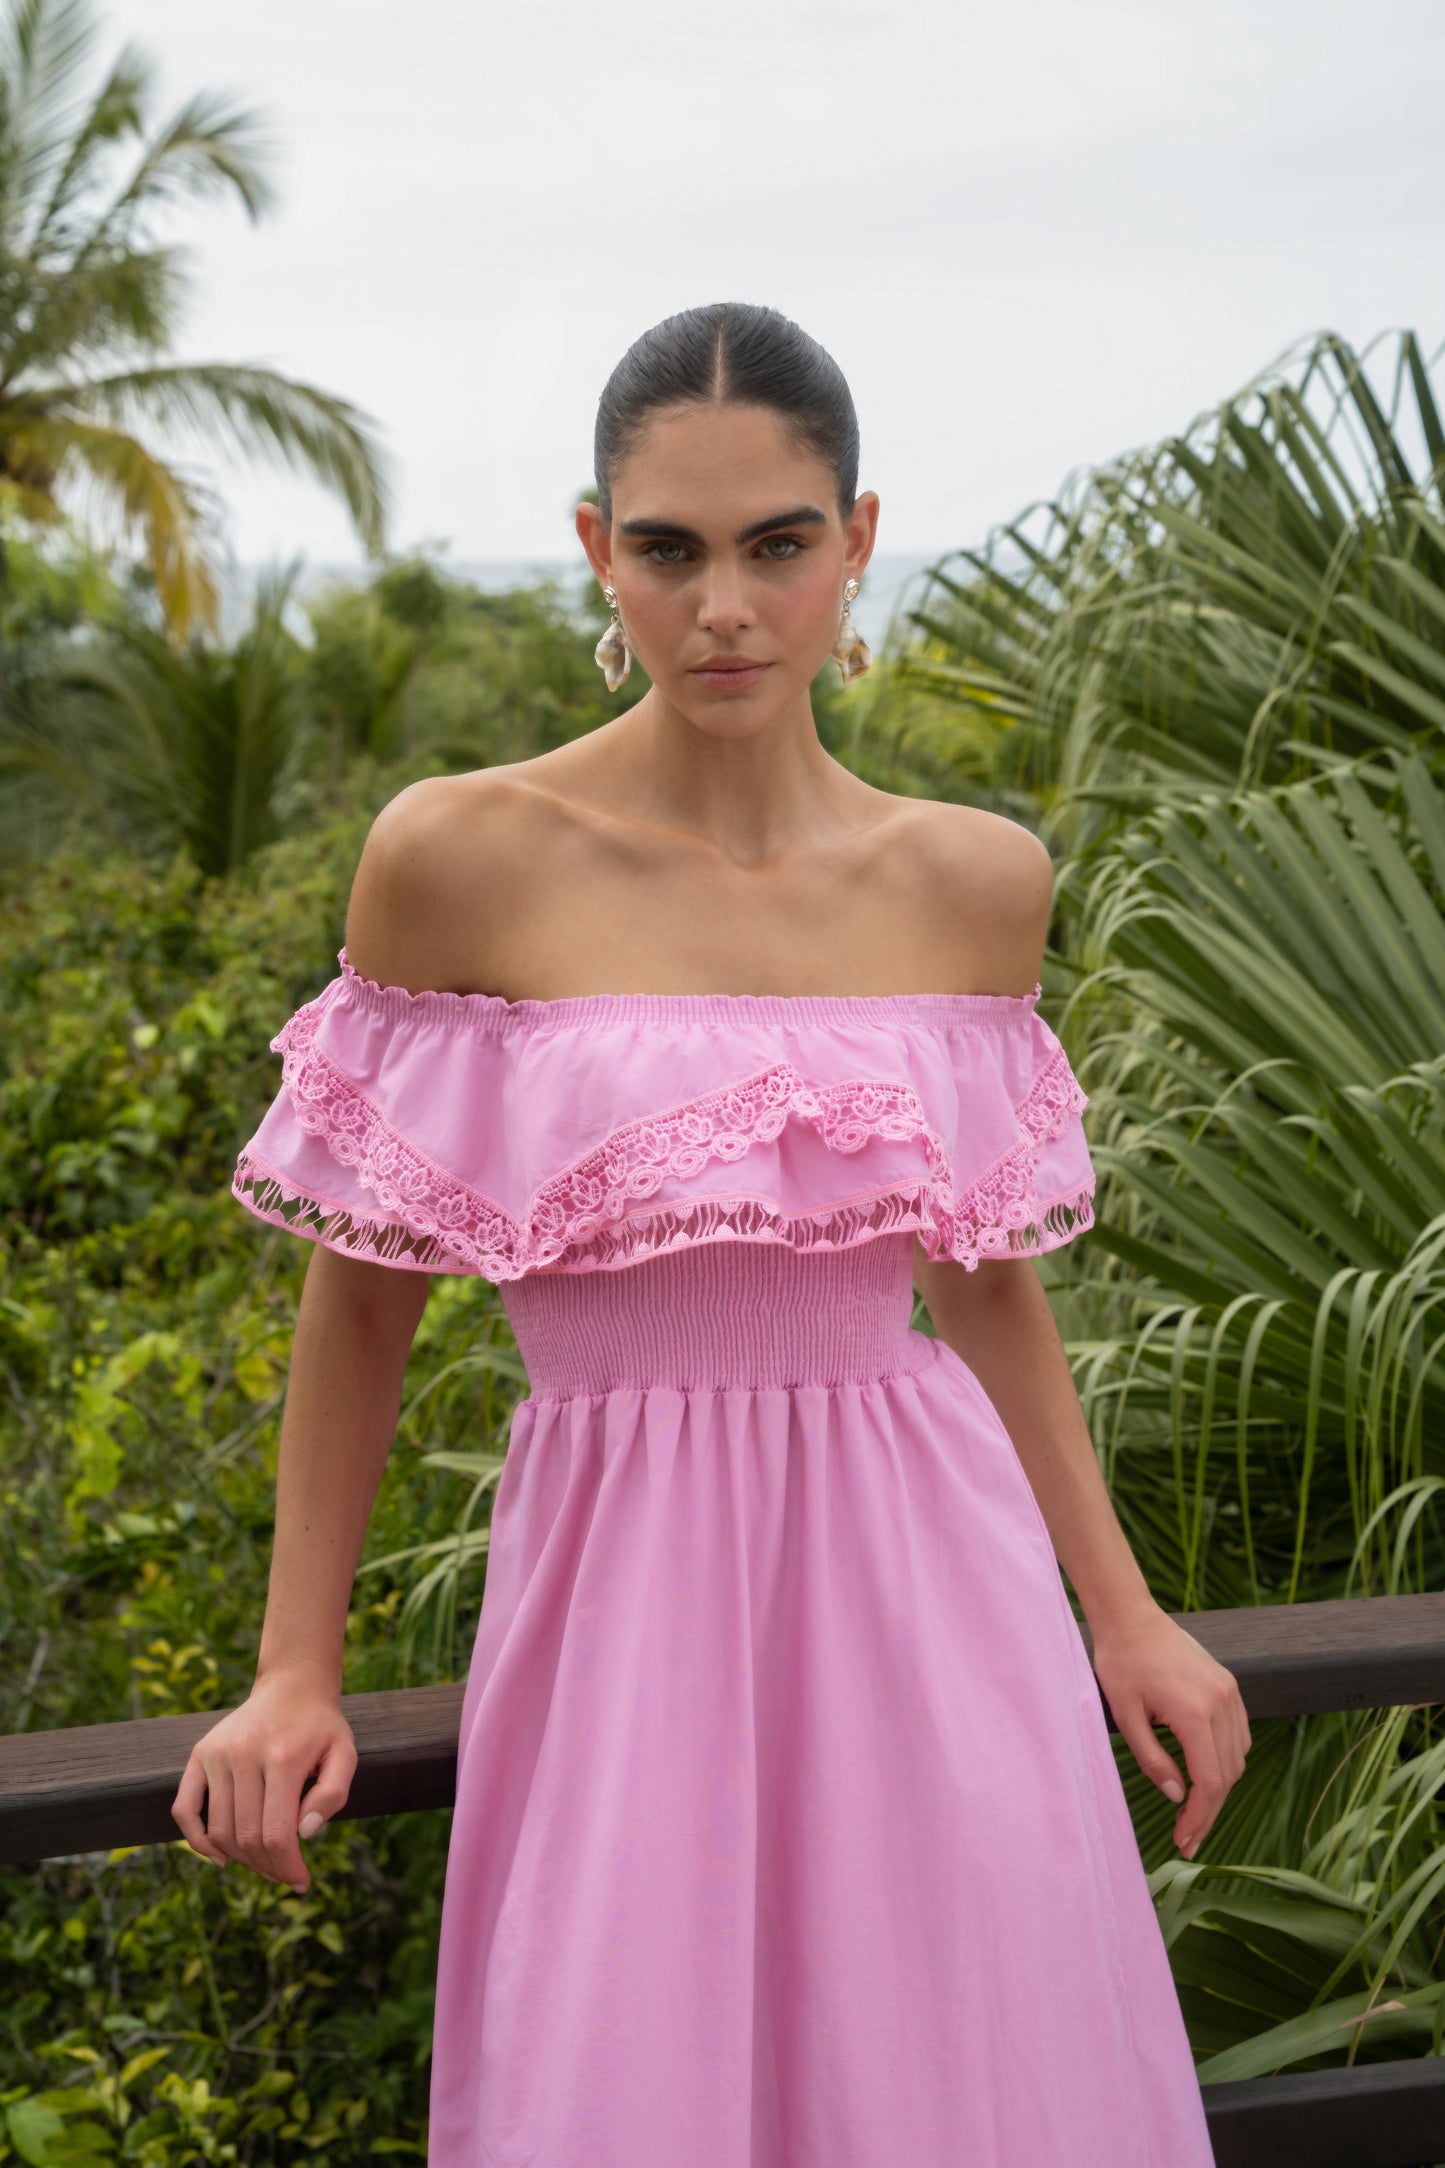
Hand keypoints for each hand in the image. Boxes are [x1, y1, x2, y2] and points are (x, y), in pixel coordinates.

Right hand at [171, 1666, 356, 1893]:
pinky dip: (197, 1841)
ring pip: (218, 1830)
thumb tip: (304, 1834)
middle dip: (267, 1867)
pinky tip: (220, 1857)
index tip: (301, 1881)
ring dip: (240, 1859)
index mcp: (283, 1757)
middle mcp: (243, 1754)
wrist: (292, 1686)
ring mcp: (216, 1754)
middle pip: (247, 1837)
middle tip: (284, 1875)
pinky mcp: (199, 1754)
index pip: (276, 1833)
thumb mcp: (344, 1754)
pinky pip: (184, 1809)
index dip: (287, 1867)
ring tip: (263, 1865)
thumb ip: (333, 1795)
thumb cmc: (321, 1727)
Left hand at [1089, 1605, 1250, 1859]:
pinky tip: (1206, 1774)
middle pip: (1227, 1775)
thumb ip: (1152, 1759)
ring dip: (1220, 1788)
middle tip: (1188, 1838)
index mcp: (1194, 1712)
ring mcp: (1230, 1693)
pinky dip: (1228, 1760)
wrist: (1132, 1618)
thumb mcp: (1125, 1716)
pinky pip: (1239, 1735)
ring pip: (1238, 1757)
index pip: (1209, 1781)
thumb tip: (1176, 1796)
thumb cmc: (1121, 1664)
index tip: (1183, 1839)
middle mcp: (1221, 1702)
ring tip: (1195, 1811)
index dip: (1199, 1817)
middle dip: (1208, 1811)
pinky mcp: (1229, 1686)